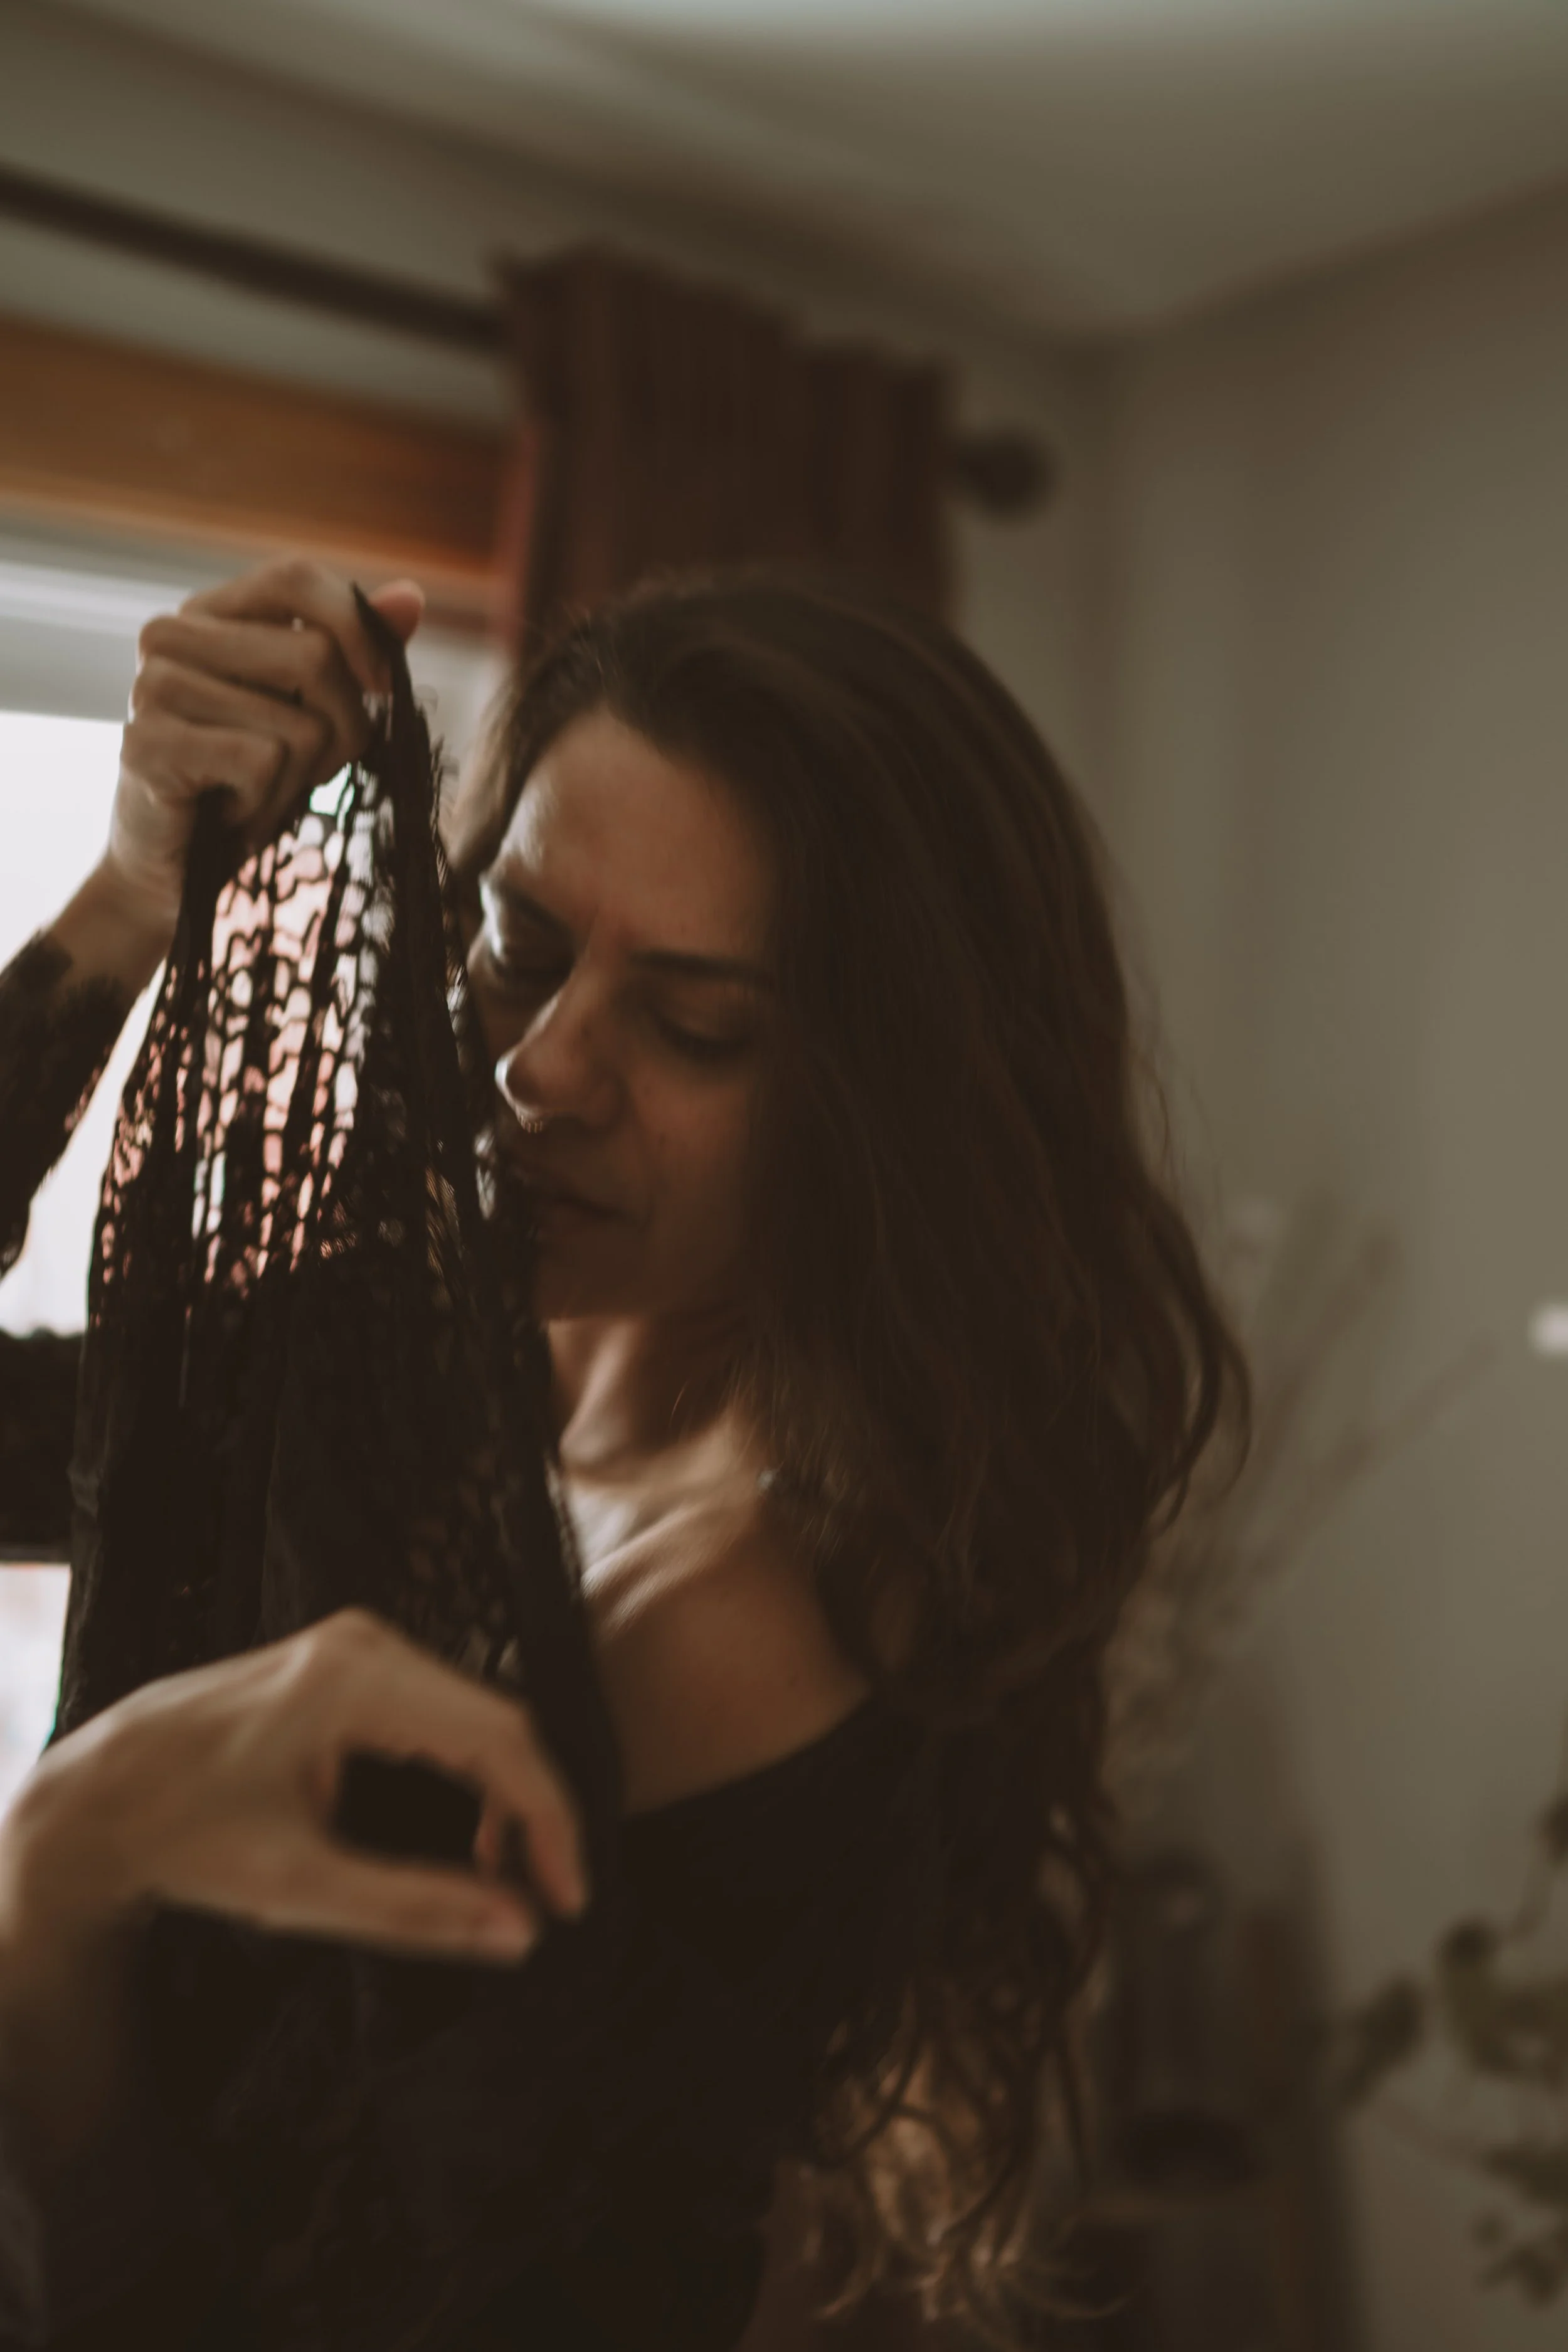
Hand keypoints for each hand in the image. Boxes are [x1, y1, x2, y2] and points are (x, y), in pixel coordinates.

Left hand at [9, 1607, 588, 1968]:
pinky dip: (467, 1772)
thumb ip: (414, 1910)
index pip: (499, 1740)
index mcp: (356, 1679)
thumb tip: (519, 1933)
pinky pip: (440, 1709)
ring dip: (501, 1794)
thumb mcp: (295, 1887)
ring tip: (502, 1878)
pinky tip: (465, 1835)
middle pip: (495, 1721)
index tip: (569, 1900)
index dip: (550, 1822)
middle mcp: (367, 1641)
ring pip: (473, 1715)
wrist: (99, 1794)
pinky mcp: (348, 1659)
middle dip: (531, 1813)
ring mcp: (357, 1642)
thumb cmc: (184, 1837)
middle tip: (545, 1900)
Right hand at [102, 556, 425, 947]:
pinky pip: (263, 762)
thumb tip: (411, 599)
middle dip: (340, 730)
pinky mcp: (146, 744)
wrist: (174, 870)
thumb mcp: (313, 714)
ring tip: (252, 794)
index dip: (355, 627)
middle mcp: (169, 636)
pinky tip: (229, 814)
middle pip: (315, 656)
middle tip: (297, 769)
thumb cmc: (246, 783)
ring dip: (298, 780)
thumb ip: (354, 652)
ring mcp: (150, 687)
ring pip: (301, 724)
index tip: (381, 687)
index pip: (294, 577)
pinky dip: (265, 805)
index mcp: (207, 614)